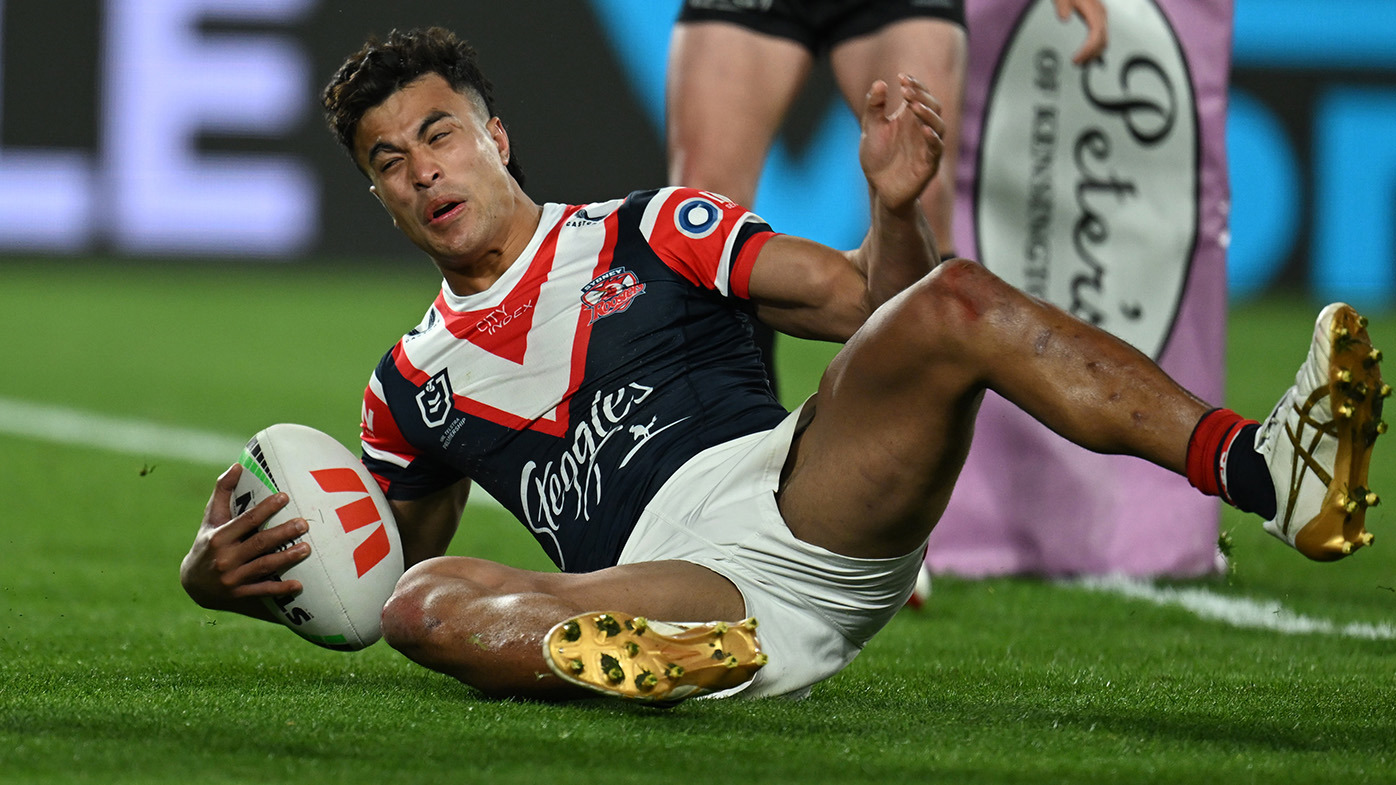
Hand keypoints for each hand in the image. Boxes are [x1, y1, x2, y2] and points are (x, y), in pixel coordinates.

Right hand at [180, 463, 310, 615]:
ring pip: (263, 566)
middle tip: (304, 524)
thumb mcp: (211, 518)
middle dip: (282, 533)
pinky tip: (299, 585)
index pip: (246, 520)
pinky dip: (280, 589)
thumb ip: (223, 491)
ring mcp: (231, 578)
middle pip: (258, 543)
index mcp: (219, 536)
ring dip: (286, 558)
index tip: (285, 497)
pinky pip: (262, 591)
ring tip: (307, 549)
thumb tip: (238, 465)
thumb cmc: (208, 541)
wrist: (192, 582)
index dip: (266, 508)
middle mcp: (224, 558)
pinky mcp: (238, 594)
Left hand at [858, 73, 945, 213]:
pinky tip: (923, 129)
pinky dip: (932, 138)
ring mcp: (928, 147)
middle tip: (905, 89)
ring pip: (939, 125)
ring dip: (928, 113)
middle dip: (921, 95)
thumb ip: (874, 107)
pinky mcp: (929, 164)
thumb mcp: (871, 129)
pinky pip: (936, 149)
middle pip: (933, 106)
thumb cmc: (878, 158)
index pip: (921, 96)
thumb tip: (880, 82)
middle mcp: (922, 130)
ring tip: (913, 105)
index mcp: (910, 119)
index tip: (901, 77)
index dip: (915, 85)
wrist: (879, 189)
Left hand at [1056, 0, 1107, 64]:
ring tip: (1082, 62)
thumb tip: (1064, 18)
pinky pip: (1102, 37)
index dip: (1088, 50)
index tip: (1077, 59)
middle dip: (1091, 55)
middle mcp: (1101, 14)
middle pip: (1103, 40)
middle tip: (1077, 64)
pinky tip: (1088, 55)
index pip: (1096, 35)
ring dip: (1095, 54)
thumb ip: (1063, 6)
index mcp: (1094, 10)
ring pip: (1105, 40)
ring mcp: (1101, 17)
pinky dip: (1096, 49)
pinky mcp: (1098, 19)